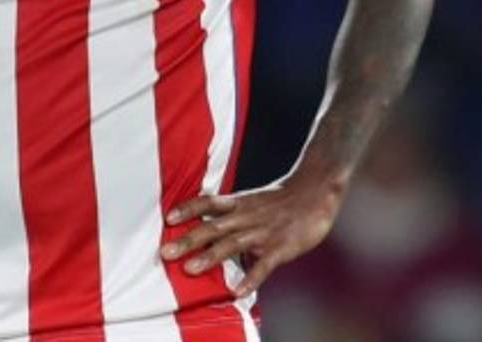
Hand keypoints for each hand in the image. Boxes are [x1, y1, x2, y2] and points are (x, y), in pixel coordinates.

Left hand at [160, 172, 344, 296]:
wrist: (316, 190)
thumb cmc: (282, 199)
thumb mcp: (253, 201)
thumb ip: (233, 216)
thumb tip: (213, 230)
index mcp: (239, 203)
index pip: (208, 203)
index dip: (189, 209)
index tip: (168, 218)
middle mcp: (246, 216)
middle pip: (213, 227)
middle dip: (188, 240)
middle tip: (165, 252)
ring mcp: (263, 232)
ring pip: (232, 245)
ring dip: (210, 257)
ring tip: (190, 270)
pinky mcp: (280, 248)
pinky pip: (264, 265)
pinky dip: (251, 278)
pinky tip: (238, 291)